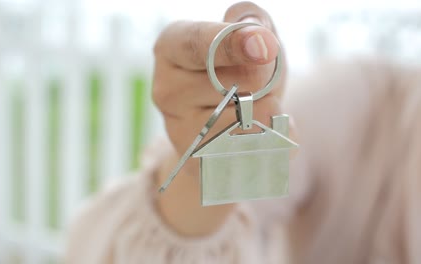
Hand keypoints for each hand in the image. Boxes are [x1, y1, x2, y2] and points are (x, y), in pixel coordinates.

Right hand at [153, 2, 287, 178]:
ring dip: (271, 111)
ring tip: (253, 110)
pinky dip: (274, 142)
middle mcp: (166, 90)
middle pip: (243, 80)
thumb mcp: (248, 37)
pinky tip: (261, 136)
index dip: (234, 44)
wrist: (228, 127)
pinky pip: (255, 152)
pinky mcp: (199, 164)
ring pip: (252, 119)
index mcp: (172, 48)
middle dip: (267, 79)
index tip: (265, 46)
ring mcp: (178, 130)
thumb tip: (252, 28)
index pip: (198, 43)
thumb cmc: (240, 71)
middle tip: (253, 83)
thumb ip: (251, 21)